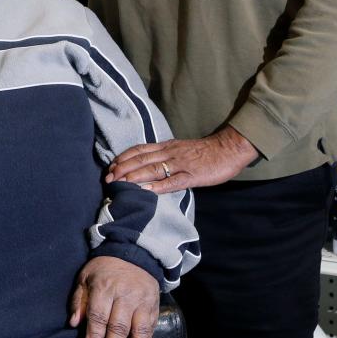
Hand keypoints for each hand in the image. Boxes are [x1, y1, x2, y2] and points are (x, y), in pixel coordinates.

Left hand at [69, 256, 159, 337]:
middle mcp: (124, 294)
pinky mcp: (153, 306)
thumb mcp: (86, 277)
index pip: (98, 314)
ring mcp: (141, 300)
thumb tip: (74, 323)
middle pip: (118, 324)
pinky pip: (150, 328)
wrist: (134, 254)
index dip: (95, 335)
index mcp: (104, 286)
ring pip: (138, 328)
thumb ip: (78, 300)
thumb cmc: (104, 270)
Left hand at [106, 128, 258, 192]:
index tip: (110, 166)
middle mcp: (170, 153)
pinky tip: (146, 191)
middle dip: (123, 168)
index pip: (140, 150)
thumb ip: (165, 156)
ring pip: (153, 169)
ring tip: (120, 183)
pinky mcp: (193, 176)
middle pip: (141, 159)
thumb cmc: (205, 152)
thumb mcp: (181, 149)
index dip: (123, 158)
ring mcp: (181, 164)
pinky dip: (158, 186)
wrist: (228, 149)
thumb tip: (147, 165)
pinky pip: (173, 181)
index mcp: (167, 146)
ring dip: (135, 177)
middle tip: (108, 178)